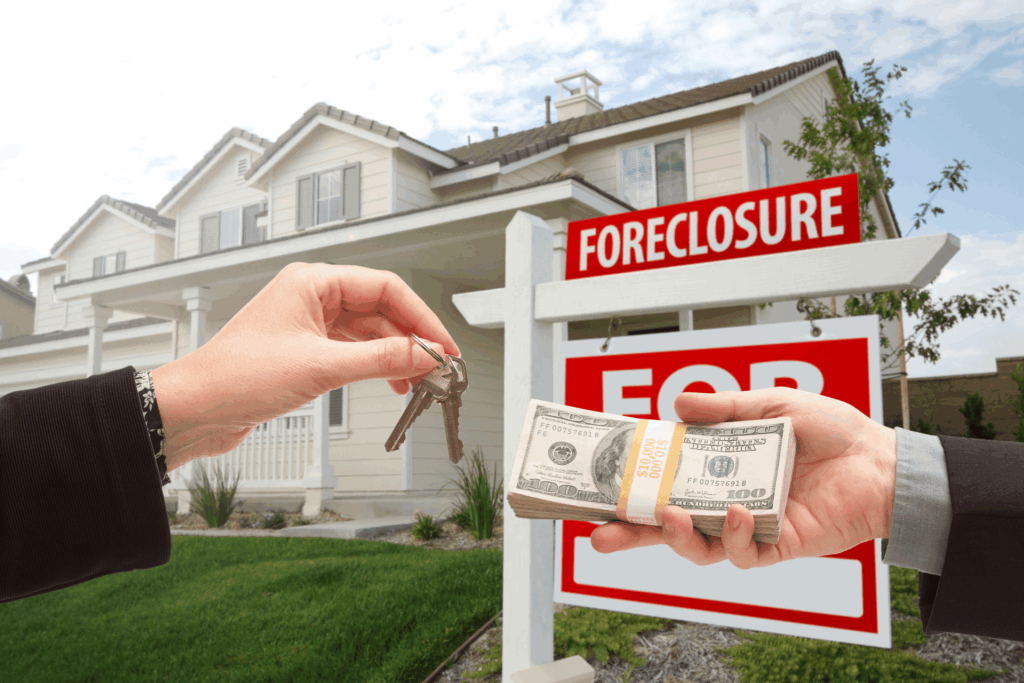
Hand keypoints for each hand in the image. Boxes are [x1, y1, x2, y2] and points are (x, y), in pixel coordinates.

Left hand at [151, 263, 458, 469]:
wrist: (195, 409)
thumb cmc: (236, 376)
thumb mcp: (320, 367)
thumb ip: (380, 359)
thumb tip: (424, 354)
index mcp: (313, 282)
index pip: (385, 288)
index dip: (420, 317)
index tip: (443, 345)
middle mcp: (312, 297)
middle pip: (381, 309)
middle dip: (411, 338)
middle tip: (437, 365)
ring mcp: (308, 324)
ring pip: (369, 332)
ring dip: (395, 356)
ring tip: (416, 380)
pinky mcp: (305, 351)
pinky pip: (353, 351)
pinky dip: (375, 367)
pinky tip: (389, 383)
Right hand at [590, 388, 896, 568]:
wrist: (880, 460)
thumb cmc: (829, 431)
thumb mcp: (770, 405)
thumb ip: (724, 409)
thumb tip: (675, 406)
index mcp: (718, 466)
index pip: (664, 478)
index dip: (632, 483)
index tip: (600, 480)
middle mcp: (725, 499)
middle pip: (666, 523)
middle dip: (630, 531)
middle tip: (598, 532)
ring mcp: (749, 525)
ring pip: (697, 547)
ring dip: (675, 537)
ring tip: (667, 515)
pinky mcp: (776, 545)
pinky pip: (743, 553)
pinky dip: (734, 535)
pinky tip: (738, 512)